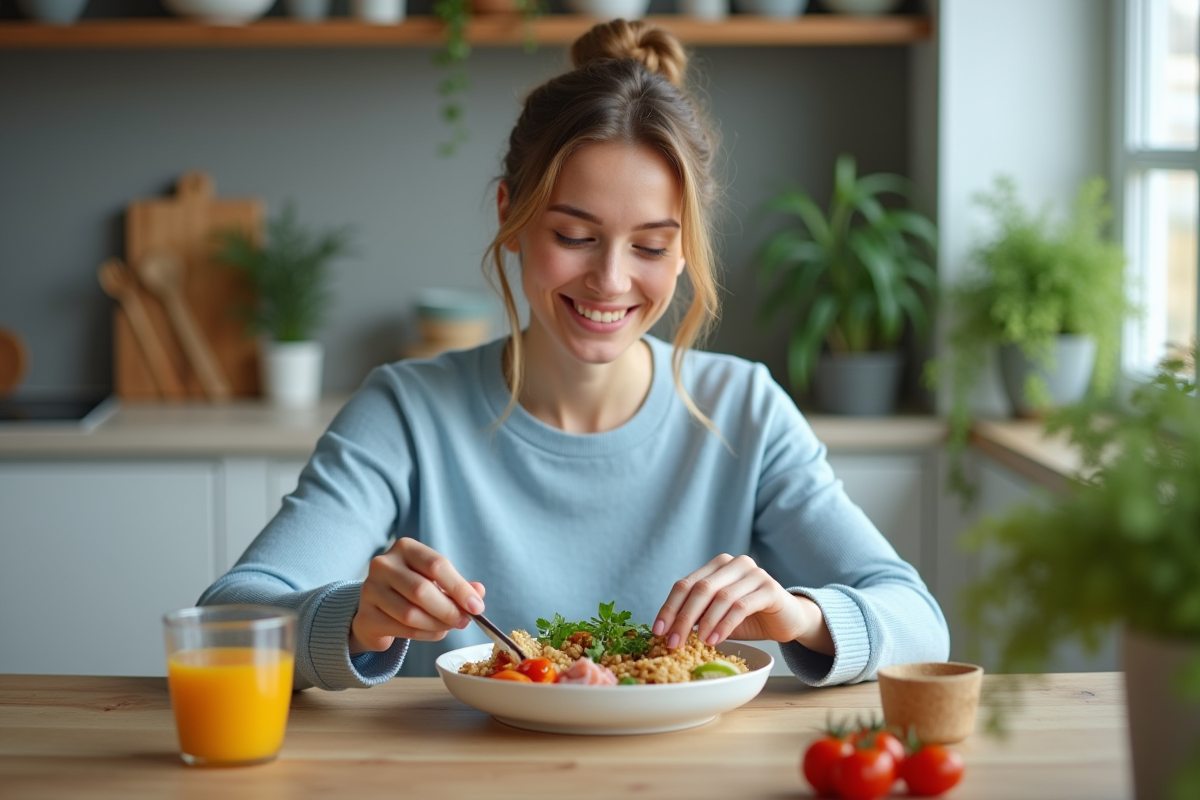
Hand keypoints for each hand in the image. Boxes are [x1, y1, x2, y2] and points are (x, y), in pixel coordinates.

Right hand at [349, 537, 484, 653]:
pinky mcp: (365, 615)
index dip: (459, 588)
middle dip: (448, 610)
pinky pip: (401, 629)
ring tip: (448, 627)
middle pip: (422, 590)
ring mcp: (370, 589)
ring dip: (436, 625)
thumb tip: (478, 592)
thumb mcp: (436, 582)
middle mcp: (383, 564)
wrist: (377, 610)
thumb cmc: (411, 591)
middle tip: (464, 621)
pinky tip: (432, 632)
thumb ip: (458, 586)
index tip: (477, 607)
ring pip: (411, 613)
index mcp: (405, 548)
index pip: (437, 565)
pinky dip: (424, 635)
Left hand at [653, 553, 832, 654]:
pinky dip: (724, 624)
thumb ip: (697, 616)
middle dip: (682, 617)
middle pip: (700, 589)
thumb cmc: (748, 618)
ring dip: (704, 622)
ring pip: (720, 597)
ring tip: (697, 643)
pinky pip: (741, 606)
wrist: (787, 620)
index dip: (669, 607)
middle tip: (673, 642)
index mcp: (716, 566)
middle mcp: (734, 564)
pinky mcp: (769, 588)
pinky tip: (715, 640)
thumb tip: (667, 631)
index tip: (658, 630)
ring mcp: (753, 573)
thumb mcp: (717, 617)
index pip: (685, 584)